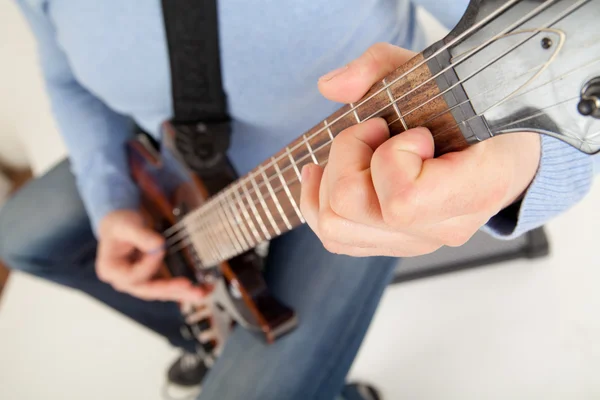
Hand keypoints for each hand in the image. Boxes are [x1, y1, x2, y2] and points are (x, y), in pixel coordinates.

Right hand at [97, 210, 202, 301]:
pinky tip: (198, 288)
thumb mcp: (126, 226)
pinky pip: (166, 286)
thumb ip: (141, 235)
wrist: (120, 225)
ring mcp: (138, 282)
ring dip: (181, 293)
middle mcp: (123, 282)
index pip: (133, 276)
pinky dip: (182, 288)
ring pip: (160, 292)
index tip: (160, 248)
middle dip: (172, 290)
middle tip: (191, 288)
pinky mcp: (150, 279)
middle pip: (149, 291)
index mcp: (111, 271)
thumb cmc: (119, 225)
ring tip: (201, 292)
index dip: (148, 265)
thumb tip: (158, 245)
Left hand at [300, 43, 540, 256]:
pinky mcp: (394, 245)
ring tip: (355, 151)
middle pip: (351, 206)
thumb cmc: (473, 114)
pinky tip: (328, 174)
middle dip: (347, 155)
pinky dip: (319, 201)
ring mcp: (417, 243)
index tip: (413, 131)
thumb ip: (381, 67)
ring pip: (333, 226)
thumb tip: (330, 86)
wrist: (503, 157)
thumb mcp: (438, 73)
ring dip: (330, 178)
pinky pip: (334, 237)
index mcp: (475, 188)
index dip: (390, 156)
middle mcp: (444, 228)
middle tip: (375, 131)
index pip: (403, 199)